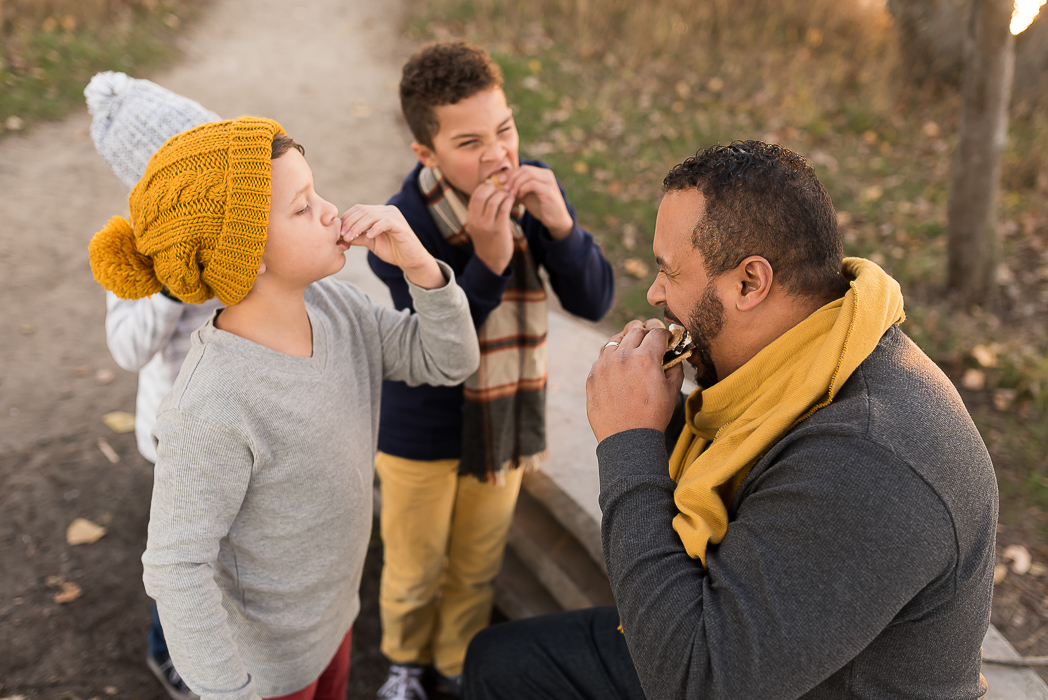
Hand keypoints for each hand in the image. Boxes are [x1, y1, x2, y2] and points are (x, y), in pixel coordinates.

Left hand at [340, 204, 443, 288]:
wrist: (411, 259)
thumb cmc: (392, 250)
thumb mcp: (370, 243)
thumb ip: (357, 237)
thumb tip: (341, 236)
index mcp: (378, 212)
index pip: (358, 209)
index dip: (347, 218)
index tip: (339, 232)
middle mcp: (386, 210)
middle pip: (363, 210)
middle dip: (350, 222)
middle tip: (343, 235)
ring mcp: (394, 216)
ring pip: (371, 215)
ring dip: (358, 226)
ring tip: (351, 237)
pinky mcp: (400, 225)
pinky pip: (385, 222)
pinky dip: (375, 229)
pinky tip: (369, 236)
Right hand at [465, 181, 515, 273]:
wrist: (491, 261)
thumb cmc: (488, 240)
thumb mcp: (479, 225)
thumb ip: (481, 211)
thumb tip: (490, 191)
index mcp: (471, 218)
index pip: (475, 195)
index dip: (485, 187)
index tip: (494, 187)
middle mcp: (476, 221)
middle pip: (482, 195)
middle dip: (494, 189)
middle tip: (502, 189)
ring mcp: (487, 225)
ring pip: (494, 200)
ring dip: (503, 194)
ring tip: (508, 195)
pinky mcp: (499, 229)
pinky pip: (504, 209)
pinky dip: (509, 201)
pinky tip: (512, 201)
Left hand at [505, 165, 573, 239]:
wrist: (555, 220)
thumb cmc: (540, 207)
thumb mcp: (526, 195)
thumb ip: (517, 188)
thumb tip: (501, 185)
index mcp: (541, 173)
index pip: (522, 168)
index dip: (510, 174)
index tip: (500, 182)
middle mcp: (546, 174)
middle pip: (524, 169)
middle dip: (512, 178)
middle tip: (505, 189)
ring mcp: (549, 181)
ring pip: (527, 174)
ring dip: (516, 184)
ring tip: (511, 194)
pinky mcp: (549, 190)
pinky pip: (532, 184)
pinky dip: (522, 189)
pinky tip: (519, 197)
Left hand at [586, 319, 683, 442]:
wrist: (627, 439)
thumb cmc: (653, 417)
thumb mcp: (672, 390)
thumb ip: (675, 367)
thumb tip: (674, 355)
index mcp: (645, 358)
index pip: (657, 332)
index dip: (665, 334)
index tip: (667, 340)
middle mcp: (622, 356)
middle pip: (635, 330)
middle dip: (647, 332)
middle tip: (651, 340)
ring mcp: (604, 365)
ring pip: (615, 339)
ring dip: (627, 340)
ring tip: (634, 350)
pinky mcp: (593, 375)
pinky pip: (602, 356)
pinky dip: (613, 356)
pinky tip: (620, 365)